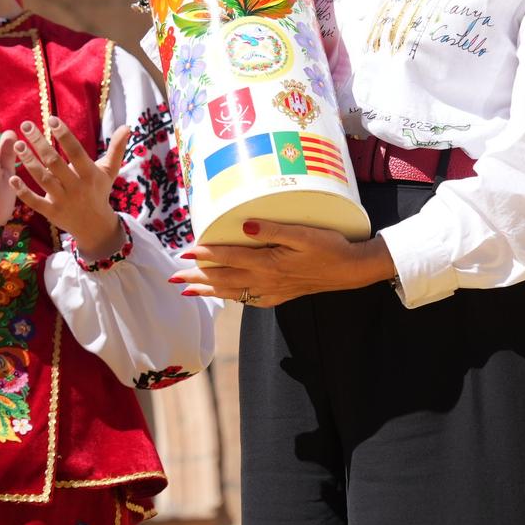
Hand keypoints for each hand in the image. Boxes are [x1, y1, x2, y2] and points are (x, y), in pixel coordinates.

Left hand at [10, 117, 132, 259]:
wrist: (96, 227)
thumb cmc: (100, 191)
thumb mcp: (110, 171)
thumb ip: (116, 148)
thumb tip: (127, 126)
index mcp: (89, 174)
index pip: (76, 151)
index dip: (64, 135)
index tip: (51, 119)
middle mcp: (76, 187)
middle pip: (55, 163)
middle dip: (40, 143)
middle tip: (26, 125)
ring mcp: (62, 201)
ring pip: (43, 179)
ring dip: (29, 161)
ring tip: (17, 143)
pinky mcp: (51, 213)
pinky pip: (35, 202)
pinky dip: (23, 192)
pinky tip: (11, 178)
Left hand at [172, 221, 395, 306]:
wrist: (350, 270)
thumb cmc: (329, 246)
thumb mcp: (304, 233)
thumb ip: (273, 230)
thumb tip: (246, 225)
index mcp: (269, 263)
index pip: (229, 258)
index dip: (205, 254)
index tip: (185, 252)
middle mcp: (266, 280)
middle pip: (224, 279)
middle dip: (197, 278)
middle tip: (173, 278)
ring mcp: (272, 291)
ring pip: (232, 292)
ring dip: (208, 290)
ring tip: (187, 290)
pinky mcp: (279, 296)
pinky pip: (248, 299)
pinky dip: (230, 297)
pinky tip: (223, 295)